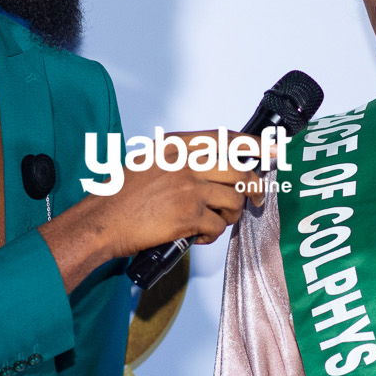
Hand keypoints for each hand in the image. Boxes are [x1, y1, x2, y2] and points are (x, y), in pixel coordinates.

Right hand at [39, 131, 249, 288]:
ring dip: (230, 216)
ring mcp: (189, 188)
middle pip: (240, 171)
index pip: (226, 139)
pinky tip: (198, 236)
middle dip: (253, 189)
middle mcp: (185, 162)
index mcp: (175, 146)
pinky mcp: (189, 215)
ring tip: (214, 222)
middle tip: (254, 200)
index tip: (273, 150)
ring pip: (234, 200)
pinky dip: (213, 235)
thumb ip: (179, 159)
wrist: (102, 221)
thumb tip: (212, 166)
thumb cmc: (119, 196)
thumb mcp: (148, 160)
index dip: (255, 145)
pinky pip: (218, 225)